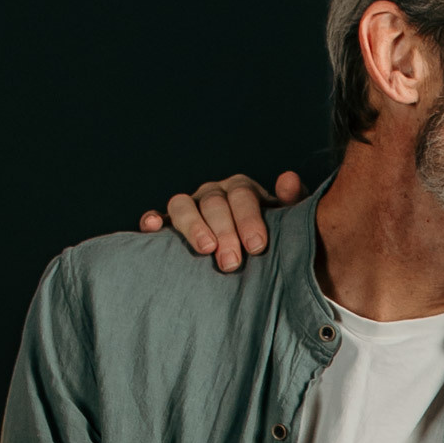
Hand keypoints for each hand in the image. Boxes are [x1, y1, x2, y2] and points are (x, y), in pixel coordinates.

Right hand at [138, 171, 305, 271]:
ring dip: (192, 226)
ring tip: (205, 249)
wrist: (253, 255)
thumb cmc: (273, 237)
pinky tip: (151, 227)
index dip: (248, 219)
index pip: (243, 196)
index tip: (257, 246)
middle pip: (214, 203)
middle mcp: (214, 193)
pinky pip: (158, 216)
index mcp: (242, 190)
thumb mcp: (288, 220)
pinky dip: (152, 219)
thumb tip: (288, 180)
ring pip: (182, 205)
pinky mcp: (170, 223)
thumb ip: (292, 201)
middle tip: (232, 262)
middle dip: (224, 231)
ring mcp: (191, 207)